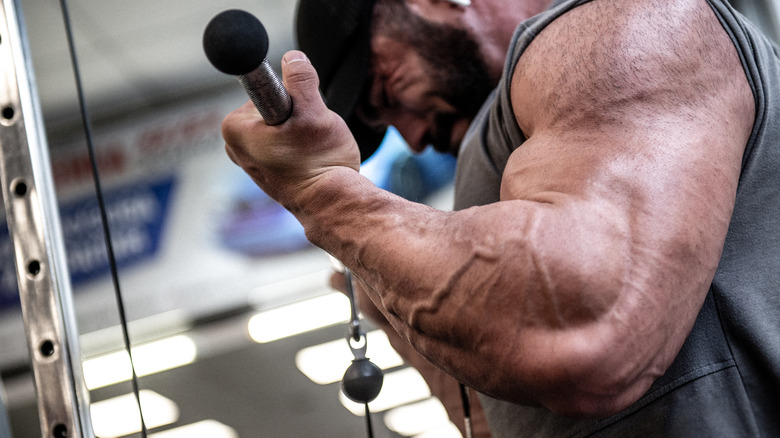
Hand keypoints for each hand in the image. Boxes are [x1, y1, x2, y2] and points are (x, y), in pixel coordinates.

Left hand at [222, 50, 360, 209]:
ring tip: (311, 151)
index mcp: (235, 128)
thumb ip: (301, 80)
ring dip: (301, 131)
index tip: (301, 118)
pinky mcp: (267, 171)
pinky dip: (299, 147)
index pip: (267, 89)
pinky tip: (309, 162)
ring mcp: (250, 160)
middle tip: (310, 134)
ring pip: (282, 125)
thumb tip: (293, 58)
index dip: (294, 98)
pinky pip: (285, 143)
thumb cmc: (320, 164)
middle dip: (297, 114)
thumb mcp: (314, 112)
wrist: (332, 204)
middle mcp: (235, 145)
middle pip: (274, 106)